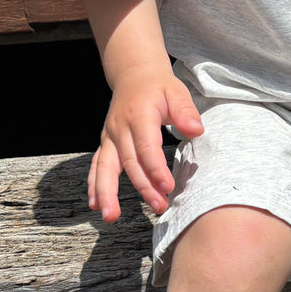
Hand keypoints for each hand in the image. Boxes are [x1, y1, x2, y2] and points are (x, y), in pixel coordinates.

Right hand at [89, 69, 203, 220]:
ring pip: (105, 168)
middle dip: (143, 187)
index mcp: (138, 115)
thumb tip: (196, 131)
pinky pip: (97, 167)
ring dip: (107, 193)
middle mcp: (119, 128)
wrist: (133, 75)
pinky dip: (94, 186)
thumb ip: (185, 111)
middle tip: (159, 207)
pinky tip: (95, 205)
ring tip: (111, 217)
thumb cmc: (159, 87)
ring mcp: (110, 137)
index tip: (168, 187)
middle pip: (130, 162)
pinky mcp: (106, 144)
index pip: (147, 147)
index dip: (156, 168)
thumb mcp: (177, 91)